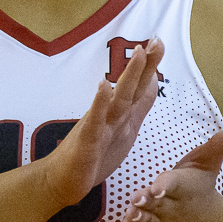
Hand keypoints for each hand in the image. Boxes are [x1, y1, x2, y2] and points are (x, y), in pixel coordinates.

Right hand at [35, 37, 163, 210]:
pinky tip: (103, 85)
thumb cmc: (93, 155)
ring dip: (129, 76)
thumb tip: (153, 80)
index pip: (139, 88)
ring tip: (139, 53)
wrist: (62, 181)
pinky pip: (95, 121)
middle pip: (131, 87)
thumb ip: (138, 106)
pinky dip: (100, 103)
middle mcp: (110, 115)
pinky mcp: (88, 142)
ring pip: (118, 99)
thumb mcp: (125, 129)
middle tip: (157, 40)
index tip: (160, 42)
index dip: (151, 68)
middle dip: (145, 65)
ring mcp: (98, 126)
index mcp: (120, 114)